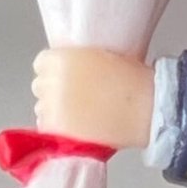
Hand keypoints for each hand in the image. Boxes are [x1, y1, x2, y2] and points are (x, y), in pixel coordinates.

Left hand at [32, 48, 154, 149]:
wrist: (147, 108)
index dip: (54, 70)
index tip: (67, 76)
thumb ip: (77, 62)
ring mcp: (53, 107)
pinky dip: (58, 128)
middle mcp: (52, 82)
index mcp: (61, 59)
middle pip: (39, 85)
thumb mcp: (100, 56)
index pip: (41, 63)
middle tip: (75, 97)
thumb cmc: (132, 81)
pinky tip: (76, 127)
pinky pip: (47, 127)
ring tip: (78, 114)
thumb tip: (67, 73)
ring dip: (54, 110)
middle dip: (54, 90)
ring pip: (42, 108)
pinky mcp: (59, 130)